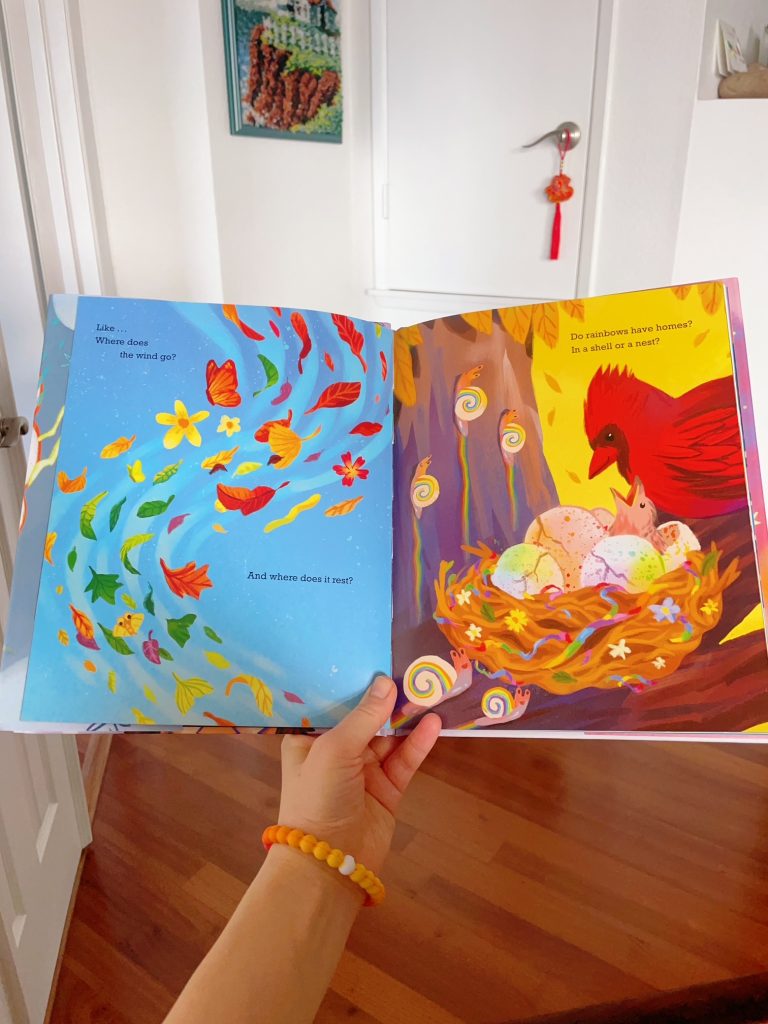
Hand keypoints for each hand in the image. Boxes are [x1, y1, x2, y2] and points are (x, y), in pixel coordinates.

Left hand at [278, 676, 440, 873]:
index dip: (356, 682)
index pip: (334, 703)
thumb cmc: (318, 797)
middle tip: (414, 670)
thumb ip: (363, 716)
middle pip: (367, 718)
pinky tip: (433, 724)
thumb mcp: (334, 749)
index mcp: (310, 739)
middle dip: (388, 698)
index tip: (378, 655)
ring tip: (431, 691)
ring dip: (407, 718)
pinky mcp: (387, 790)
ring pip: (390, 737)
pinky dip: (418, 742)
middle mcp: (336, 751)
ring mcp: (363, 771)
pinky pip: (404, 760)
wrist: (330, 864)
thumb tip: (386, 682)